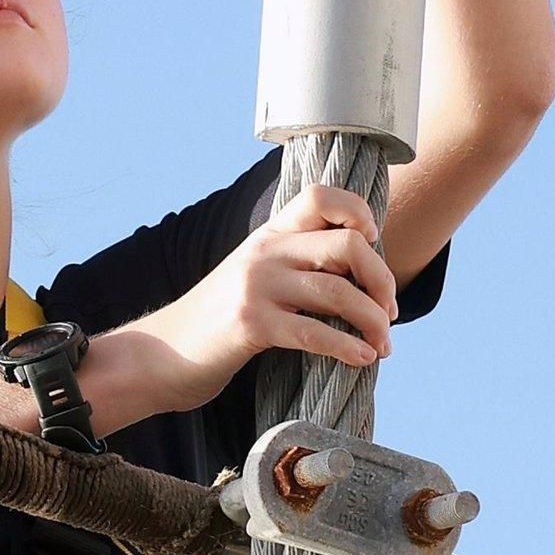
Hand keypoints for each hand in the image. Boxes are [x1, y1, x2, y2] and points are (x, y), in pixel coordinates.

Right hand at [138, 185, 398, 413]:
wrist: (166, 351)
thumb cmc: (220, 319)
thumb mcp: (254, 275)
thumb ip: (296, 263)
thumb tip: (362, 275)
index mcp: (269, 234)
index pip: (321, 196)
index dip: (357, 212)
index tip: (372, 242)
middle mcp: (265, 252)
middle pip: (346, 245)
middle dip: (382, 280)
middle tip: (388, 311)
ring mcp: (257, 286)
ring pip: (338, 291)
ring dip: (373, 320)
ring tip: (382, 344)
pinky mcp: (251, 325)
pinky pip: (316, 332)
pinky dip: (349, 347)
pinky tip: (363, 358)